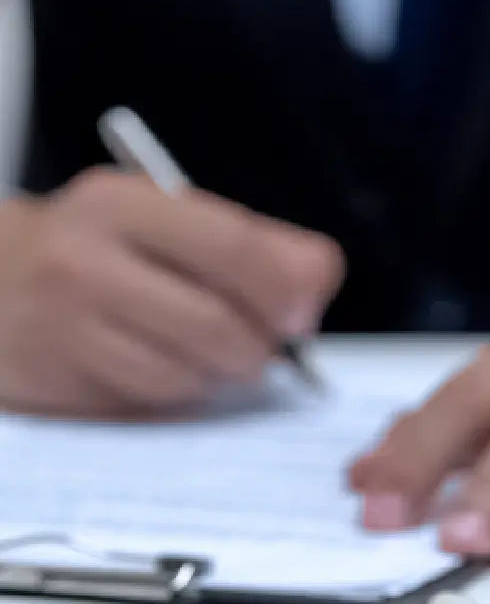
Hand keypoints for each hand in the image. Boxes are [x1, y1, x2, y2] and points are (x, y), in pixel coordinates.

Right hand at [0, 169, 342, 415]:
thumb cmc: (103, 253)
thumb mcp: (167, 223)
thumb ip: (252, 246)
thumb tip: (316, 287)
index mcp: (126, 204)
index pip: (234, 246)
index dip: (286, 289)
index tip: (305, 315)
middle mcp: (88, 259)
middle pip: (217, 323)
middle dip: (259, 346)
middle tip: (264, 345)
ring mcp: (67, 323)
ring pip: (189, 372)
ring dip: (221, 373)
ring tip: (209, 351)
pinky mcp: (61, 379)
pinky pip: (155, 400)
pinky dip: (182, 390)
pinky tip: (167, 366)